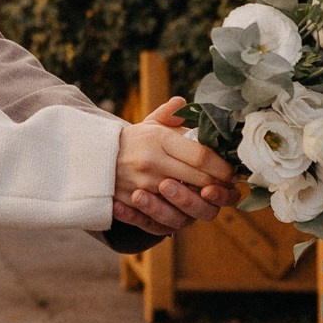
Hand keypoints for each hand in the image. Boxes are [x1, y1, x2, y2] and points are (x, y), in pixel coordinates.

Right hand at [112, 98, 238, 237]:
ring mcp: (142, 186)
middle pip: (198, 180)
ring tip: (206, 196)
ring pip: (185, 204)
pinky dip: (179, 215)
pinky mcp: (134, 204)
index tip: (231, 171)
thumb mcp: (150, 123)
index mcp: (158, 139)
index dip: (222, 166)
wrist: (90, 160)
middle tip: (225, 185)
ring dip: (200, 202)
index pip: (201, 155)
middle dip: (217, 185)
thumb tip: (187, 104)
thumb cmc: (131, 142)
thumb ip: (172, 114)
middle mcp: (151, 162)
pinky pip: (165, 218)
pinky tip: (186, 209)